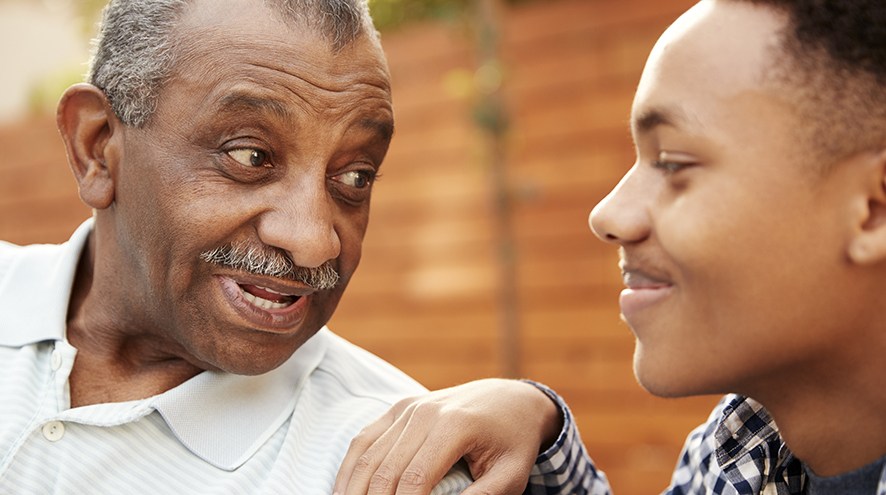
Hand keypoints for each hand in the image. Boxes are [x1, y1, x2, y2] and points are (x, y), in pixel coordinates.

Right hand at [333, 379, 561, 494]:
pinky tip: (343, 494)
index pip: (414, 481)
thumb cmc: (514, 441)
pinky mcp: (398, 408)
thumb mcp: (511, 475)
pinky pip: (364, 439)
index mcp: (454, 426)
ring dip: (353, 492)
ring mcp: (408, 408)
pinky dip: (349, 469)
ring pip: (367, 456)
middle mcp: (425, 412)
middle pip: (385, 471)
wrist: (512, 400)